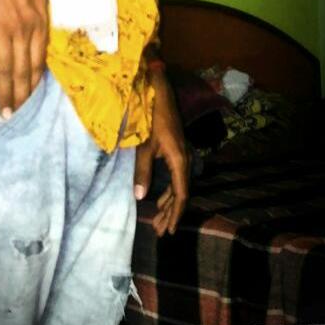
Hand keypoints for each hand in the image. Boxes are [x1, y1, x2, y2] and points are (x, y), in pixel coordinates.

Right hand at [0, 0, 48, 117]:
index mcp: (39, 22)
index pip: (39, 59)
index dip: (35, 81)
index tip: (33, 96)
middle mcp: (23, 31)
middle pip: (22, 70)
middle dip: (20, 95)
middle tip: (17, 114)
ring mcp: (3, 32)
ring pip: (5, 69)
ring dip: (4, 92)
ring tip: (3, 111)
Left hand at [134, 69, 189, 235]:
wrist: (160, 92)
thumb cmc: (151, 117)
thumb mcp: (144, 145)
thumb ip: (142, 171)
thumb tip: (140, 197)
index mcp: (179, 160)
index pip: (181, 194)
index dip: (176, 214)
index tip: (170, 230)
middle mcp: (184, 159)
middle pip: (181, 193)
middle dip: (171, 214)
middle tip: (161, 232)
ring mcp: (181, 155)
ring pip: (179, 186)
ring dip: (169, 204)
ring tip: (159, 222)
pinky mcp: (176, 150)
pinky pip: (176, 177)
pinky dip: (169, 191)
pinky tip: (160, 200)